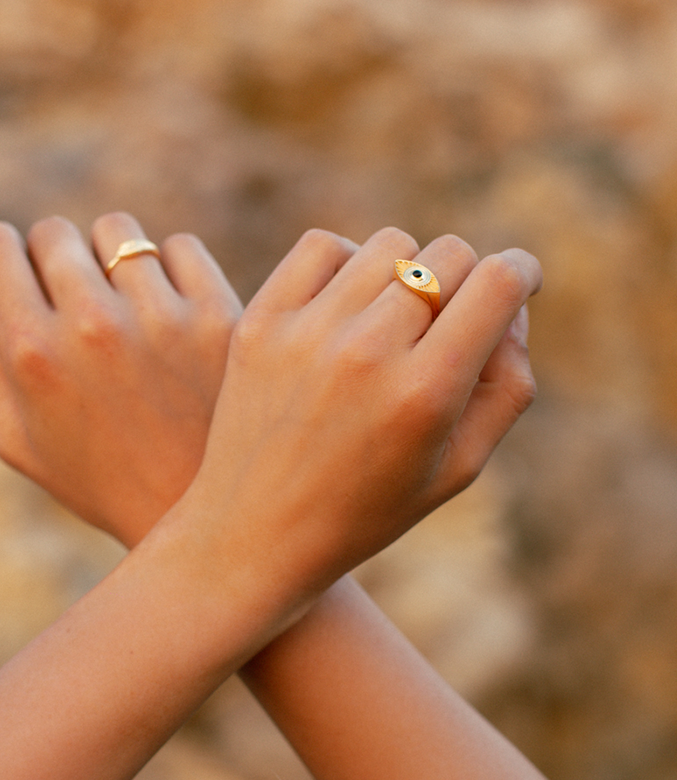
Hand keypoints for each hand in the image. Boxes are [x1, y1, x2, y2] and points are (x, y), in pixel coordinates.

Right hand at [0, 212, 240, 547]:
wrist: (204, 511)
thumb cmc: (106, 479)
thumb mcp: (20, 443)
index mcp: (33, 353)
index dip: (3, 256)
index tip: (23, 273)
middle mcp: (92, 323)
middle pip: (56, 232)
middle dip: (58, 259)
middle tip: (81, 297)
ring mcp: (160, 316)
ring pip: (119, 231)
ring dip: (116, 259)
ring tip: (130, 304)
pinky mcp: (218, 313)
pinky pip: (180, 248)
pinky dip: (172, 270)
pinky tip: (175, 312)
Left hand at [181, 228, 541, 594]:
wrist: (256, 533)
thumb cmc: (367, 509)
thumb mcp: (458, 468)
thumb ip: (507, 384)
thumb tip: (512, 305)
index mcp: (425, 393)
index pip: (498, 283)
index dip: (523, 271)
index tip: (520, 279)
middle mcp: (367, 351)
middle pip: (448, 255)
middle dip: (466, 280)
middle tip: (448, 320)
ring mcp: (307, 332)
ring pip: (390, 246)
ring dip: (406, 273)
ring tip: (392, 317)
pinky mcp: (260, 321)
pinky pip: (323, 246)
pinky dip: (346, 263)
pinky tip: (344, 305)